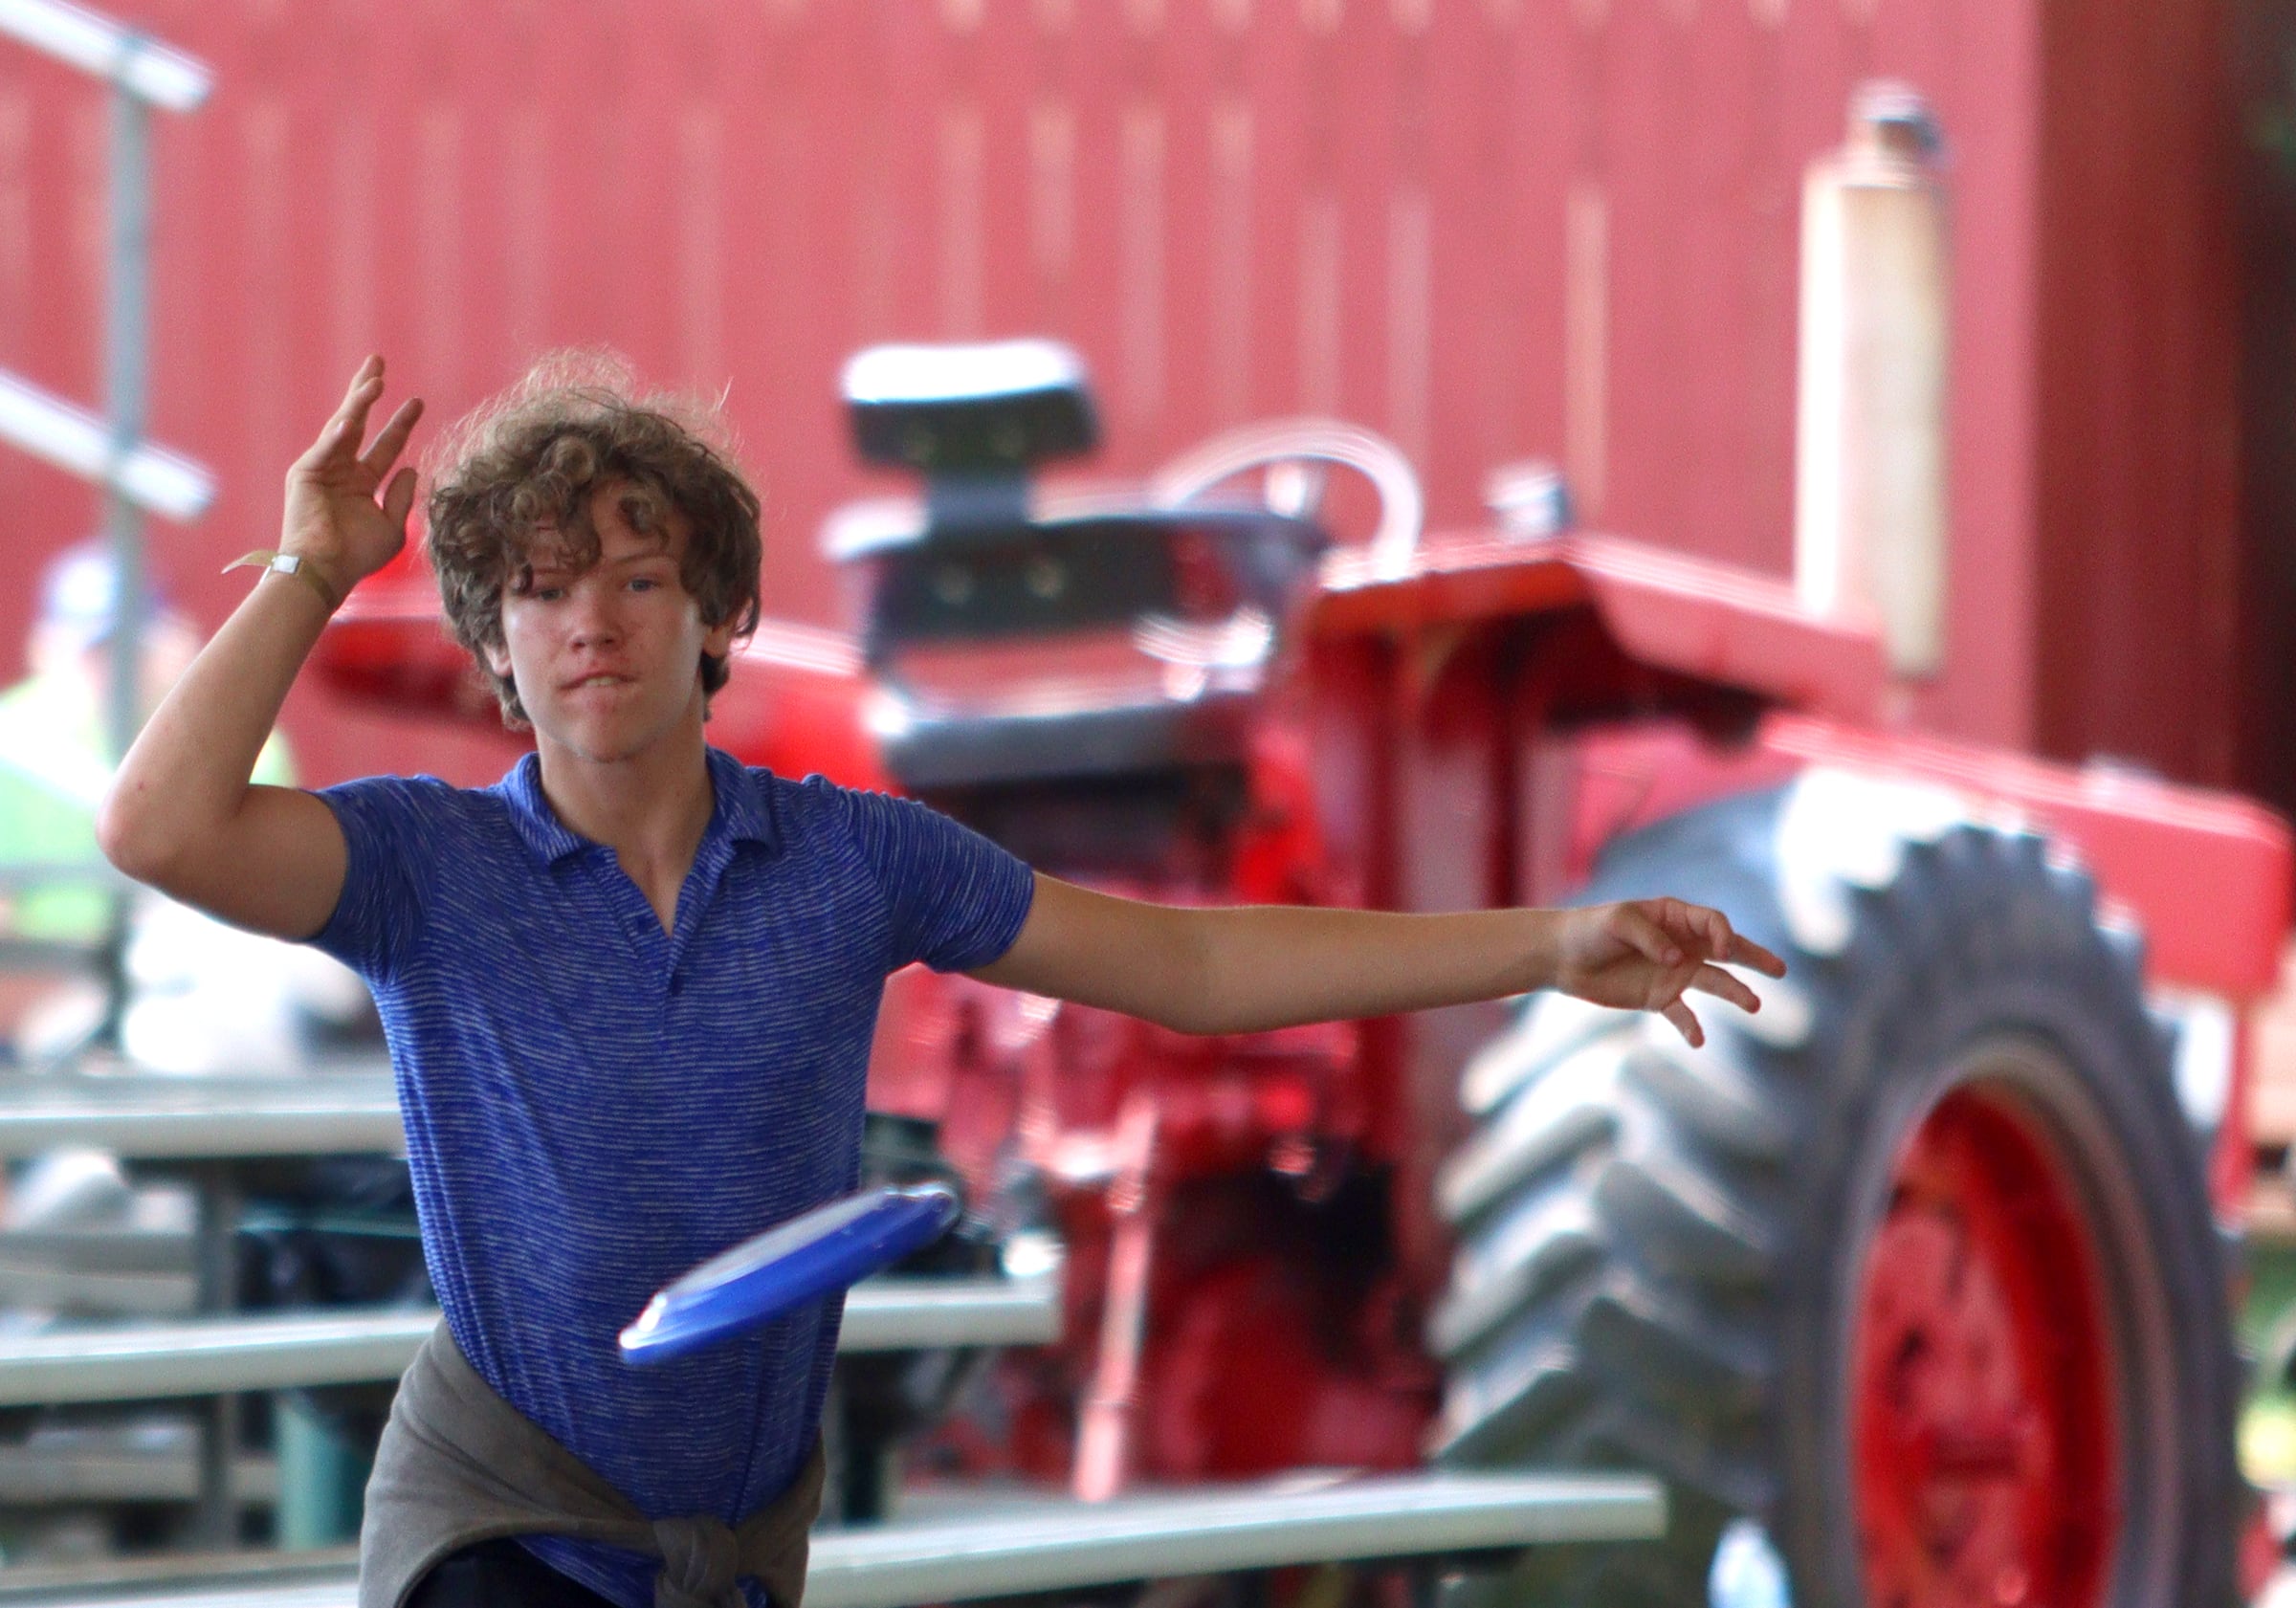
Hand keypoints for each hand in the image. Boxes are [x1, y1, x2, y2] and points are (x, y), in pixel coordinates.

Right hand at [280, 356, 423, 600]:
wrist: (326, 572)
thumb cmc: (357, 555)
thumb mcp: (392, 526)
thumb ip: (401, 495)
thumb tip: (411, 467)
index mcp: (361, 483)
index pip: (385, 446)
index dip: (401, 424)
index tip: (417, 402)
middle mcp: (340, 471)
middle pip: (357, 422)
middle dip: (367, 391)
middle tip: (379, 361)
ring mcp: (321, 469)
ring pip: (342, 427)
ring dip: (358, 401)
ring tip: (375, 377)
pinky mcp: (304, 474)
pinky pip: (325, 448)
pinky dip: (338, 433)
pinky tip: (354, 415)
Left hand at [1550, 897, 1787, 1047]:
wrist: (1563, 957)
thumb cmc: (1589, 930)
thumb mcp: (1616, 922)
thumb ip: (1648, 936)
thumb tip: (1676, 960)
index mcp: (1674, 917)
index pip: (1713, 923)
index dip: (1724, 935)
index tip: (1723, 952)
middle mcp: (1681, 944)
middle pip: (1727, 950)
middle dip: (1754, 957)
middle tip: (1780, 970)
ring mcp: (1673, 972)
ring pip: (1713, 983)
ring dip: (1734, 993)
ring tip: (1755, 1005)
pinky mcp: (1658, 997)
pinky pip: (1682, 1014)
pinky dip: (1691, 1027)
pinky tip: (1698, 1040)